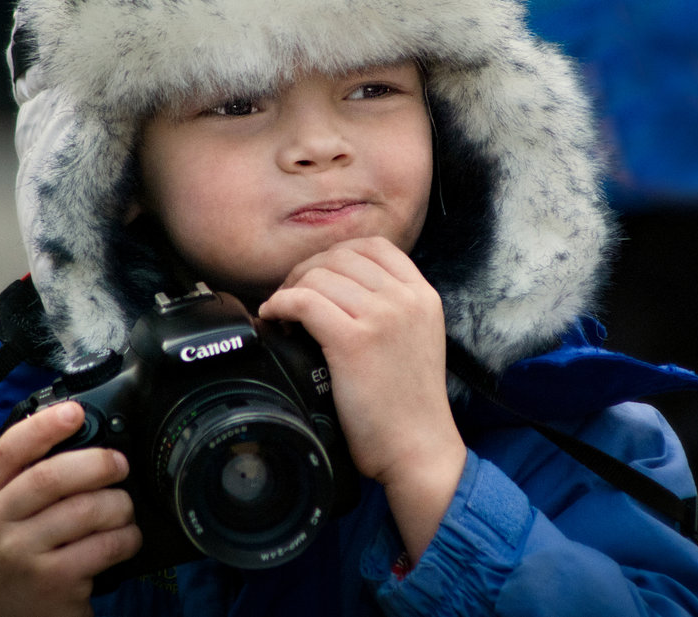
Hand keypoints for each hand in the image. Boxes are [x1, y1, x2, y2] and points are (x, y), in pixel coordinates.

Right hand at [0, 401, 142, 616]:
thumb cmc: (17, 557)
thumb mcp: (3, 515)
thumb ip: (24, 477)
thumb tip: (74, 429)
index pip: (6, 451)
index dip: (44, 427)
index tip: (74, 412)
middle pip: (50, 477)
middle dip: (97, 463)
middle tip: (119, 465)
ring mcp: (18, 555)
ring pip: (85, 510)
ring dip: (118, 505)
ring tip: (122, 509)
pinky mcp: (52, 581)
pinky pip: (105, 544)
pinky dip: (127, 537)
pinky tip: (125, 539)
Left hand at [258, 236, 466, 562]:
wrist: (418, 450)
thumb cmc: (408, 406)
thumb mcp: (416, 340)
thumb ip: (391, 308)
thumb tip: (337, 286)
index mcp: (423, 296)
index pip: (372, 247)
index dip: (335, 255)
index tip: (317, 278)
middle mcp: (405, 299)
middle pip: (340, 257)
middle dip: (308, 272)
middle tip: (292, 298)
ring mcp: (382, 317)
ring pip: (319, 276)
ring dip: (291, 289)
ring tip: (284, 314)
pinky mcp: (354, 341)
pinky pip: (303, 301)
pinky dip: (280, 304)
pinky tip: (274, 318)